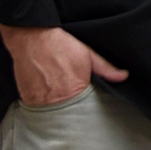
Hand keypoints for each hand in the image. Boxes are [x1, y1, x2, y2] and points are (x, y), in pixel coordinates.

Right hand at [0, 25, 127, 108]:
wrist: (31, 37)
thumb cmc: (60, 45)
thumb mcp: (88, 54)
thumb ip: (105, 69)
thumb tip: (124, 76)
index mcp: (74, 90)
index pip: (84, 108)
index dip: (86, 105)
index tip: (86, 101)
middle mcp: (56, 99)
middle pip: (67, 112)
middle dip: (70, 107)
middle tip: (70, 97)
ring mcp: (39, 101)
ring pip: (51, 111)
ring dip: (55, 105)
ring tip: (57, 93)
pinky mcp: (26, 99)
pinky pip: (37, 107)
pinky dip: (42, 102)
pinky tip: (45, 91)